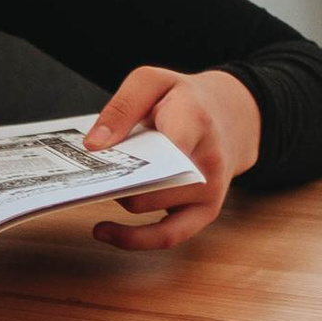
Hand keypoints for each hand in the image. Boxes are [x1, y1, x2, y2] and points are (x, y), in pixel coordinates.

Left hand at [85, 63, 261, 252]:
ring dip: (118, 199)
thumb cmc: (184, 100)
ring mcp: (209, 190)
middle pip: (148, 182)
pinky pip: (168, 236)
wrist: (231, 117)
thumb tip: (93, 146)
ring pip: (149, 208)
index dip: (128, 153)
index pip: (164, 144)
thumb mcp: (152, 81)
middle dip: (115, 178)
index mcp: (194, 121)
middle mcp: (207, 161)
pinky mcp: (206, 212)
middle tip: (90, 169)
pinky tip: (103, 230)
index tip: (93, 152)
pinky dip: (134, 239)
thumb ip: (122, 107)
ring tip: (94, 189)